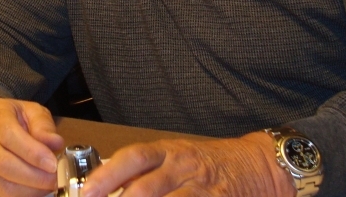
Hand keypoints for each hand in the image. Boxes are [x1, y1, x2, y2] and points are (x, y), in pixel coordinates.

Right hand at [0, 98, 65, 196]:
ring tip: (45, 186)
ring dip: (27, 191)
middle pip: (2, 164)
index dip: (32, 153)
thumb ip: (43, 126)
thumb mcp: (31, 111)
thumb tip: (55, 143)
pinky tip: (30, 190)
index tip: (52, 164)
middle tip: (53, 180)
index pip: (9, 136)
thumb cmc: (11, 117)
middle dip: (33, 177)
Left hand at [81, 132, 294, 196]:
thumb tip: (106, 187)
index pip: (133, 158)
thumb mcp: (176, 159)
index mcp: (168, 152)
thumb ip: (146, 173)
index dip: (107, 174)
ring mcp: (202, 187)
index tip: (87, 192)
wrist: (258, 165)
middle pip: (145, 187)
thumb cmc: (209, 165)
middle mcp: (183, 167)